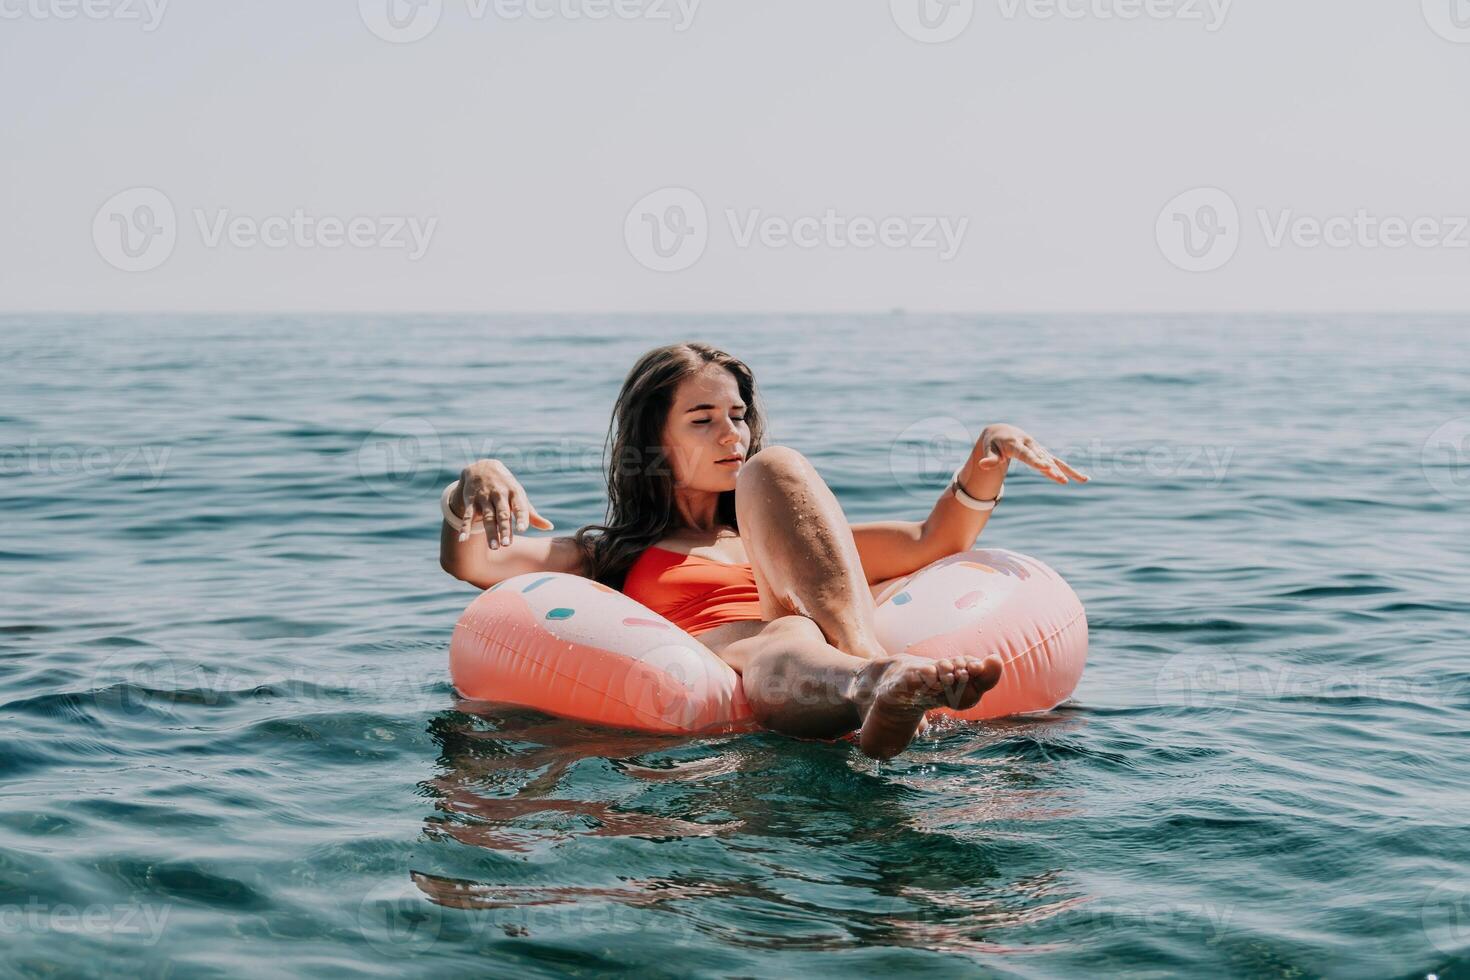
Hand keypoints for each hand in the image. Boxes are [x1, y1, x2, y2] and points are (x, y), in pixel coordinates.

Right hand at [454, 459, 553, 549]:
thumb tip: (549, 527)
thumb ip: (531, 514)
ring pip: (487, 516)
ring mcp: (484, 497)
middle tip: (507, 544)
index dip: (521, 517)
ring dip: (489, 532)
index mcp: (514, 492)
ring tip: (494, 547)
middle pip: (502, 514)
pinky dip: (465, 527)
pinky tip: (463, 539)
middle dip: (504, 529)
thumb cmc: (506, 487)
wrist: (482, 467)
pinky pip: (468, 515)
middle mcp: (499, 494)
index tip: (523, 529)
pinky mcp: (471, 500)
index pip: (519, 506)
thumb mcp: (519, 496)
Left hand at [972, 424, 1089, 484]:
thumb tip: (982, 465)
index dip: (1036, 461)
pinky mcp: (1042, 454)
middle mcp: (1030, 446)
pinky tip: (1083, 478)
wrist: (1003, 431)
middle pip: (1043, 459)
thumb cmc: (994, 442)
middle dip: (1052, 469)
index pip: (1027, 455)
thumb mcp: (988, 448)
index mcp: (1016, 444)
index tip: (1045, 468)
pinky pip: (1057, 462)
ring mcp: (1038, 450)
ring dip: (1067, 471)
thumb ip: (989, 458)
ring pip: (1054, 461)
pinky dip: (1069, 470)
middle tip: (1062, 480)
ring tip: (1083, 479)